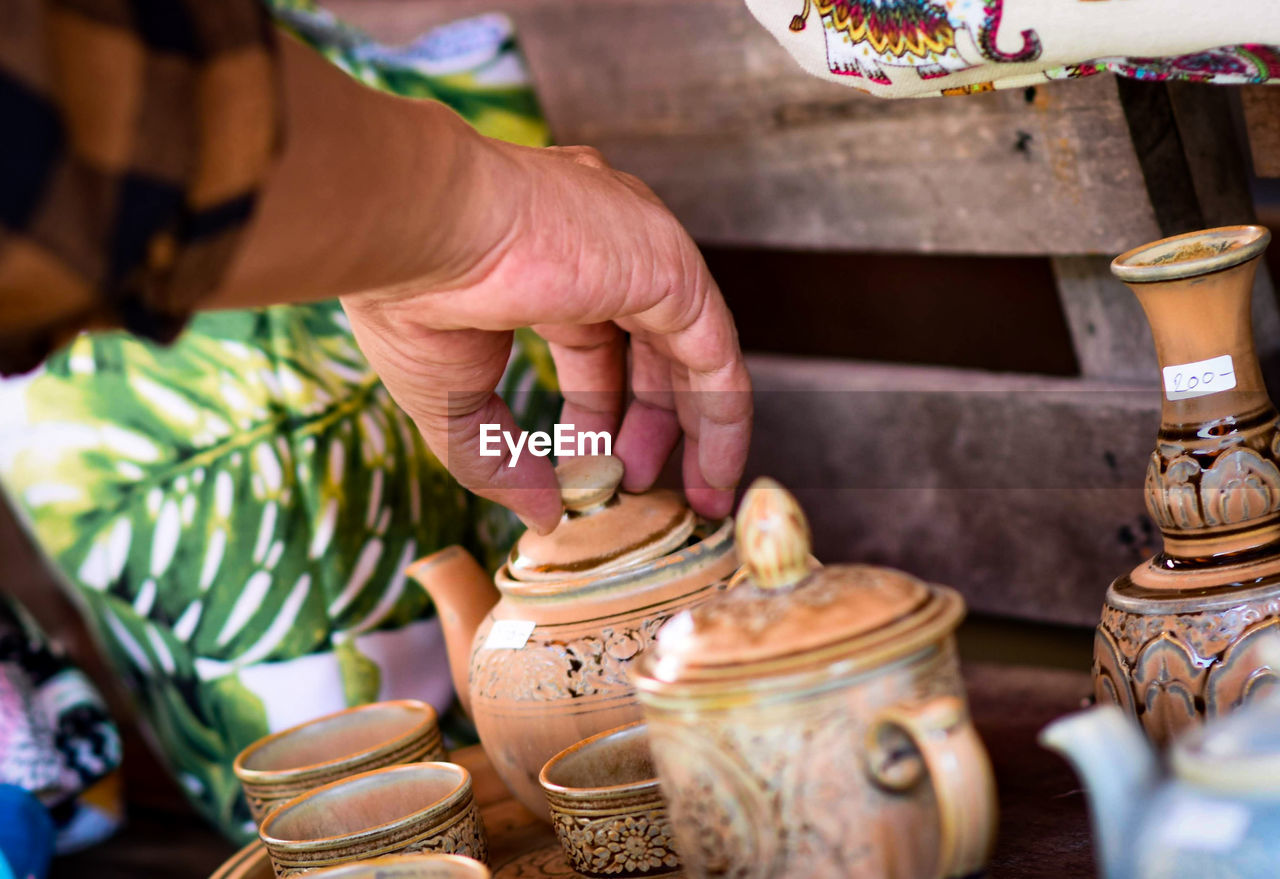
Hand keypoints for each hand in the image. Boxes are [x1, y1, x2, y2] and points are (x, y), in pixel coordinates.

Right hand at [341, 136, 752, 533]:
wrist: (421, 229)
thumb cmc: (412, 298)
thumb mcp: (452, 403)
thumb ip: (502, 461)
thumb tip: (545, 515)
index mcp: (541, 264)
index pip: (589, 347)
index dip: (596, 418)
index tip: (593, 478)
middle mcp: (599, 251)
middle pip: (646, 351)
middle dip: (648, 426)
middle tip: (641, 489)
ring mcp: (639, 252)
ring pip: (690, 352)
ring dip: (697, 429)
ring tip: (698, 498)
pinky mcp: (671, 267)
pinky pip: (716, 354)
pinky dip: (725, 416)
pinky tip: (719, 473)